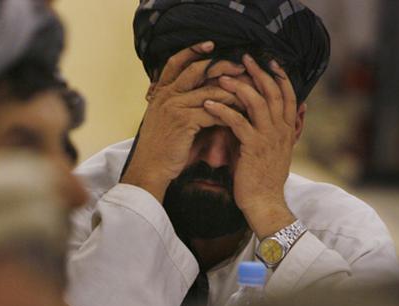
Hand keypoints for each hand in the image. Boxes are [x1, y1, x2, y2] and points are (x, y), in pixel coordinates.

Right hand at [121, 41, 243, 201]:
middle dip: (220, 65)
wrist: (150, 168)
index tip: (211, 44)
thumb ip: (181, 103)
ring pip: (210, 90)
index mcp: (160, 92)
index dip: (192, 50)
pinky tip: (240, 115)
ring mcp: (174, 107)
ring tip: (248, 92)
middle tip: (240, 66)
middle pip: (196, 69)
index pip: (175, 62)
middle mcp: (166, 96)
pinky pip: (213, 111)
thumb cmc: (160, 147)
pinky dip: (228, 112)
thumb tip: (206, 92)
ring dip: (231, 91)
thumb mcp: (165, 119)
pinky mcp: (184, 121)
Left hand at [203, 56, 297, 237]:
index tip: (267, 60)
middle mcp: (281, 130)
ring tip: (220, 77)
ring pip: (257, 102)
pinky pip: (238, 123)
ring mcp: (268, 138)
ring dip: (238, 87)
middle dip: (258, 72)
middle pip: (273, 92)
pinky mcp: (253, 148)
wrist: (264, 203)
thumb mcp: (276, 149)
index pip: (287, 94)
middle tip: (242, 58)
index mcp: (287, 129)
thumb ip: (280, 128)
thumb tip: (291, 109)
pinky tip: (208, 104)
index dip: (278, 75)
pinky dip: (223, 111)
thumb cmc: (263, 178)